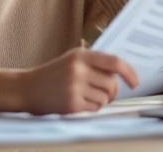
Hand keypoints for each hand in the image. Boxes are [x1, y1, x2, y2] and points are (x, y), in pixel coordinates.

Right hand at [0, 47, 138, 114]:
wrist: (27, 88)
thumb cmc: (52, 74)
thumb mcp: (71, 59)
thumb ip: (94, 62)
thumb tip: (122, 72)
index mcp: (81, 55)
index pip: (114, 62)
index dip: (129, 73)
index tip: (135, 83)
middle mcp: (78, 69)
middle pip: (112, 83)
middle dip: (113, 91)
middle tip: (106, 94)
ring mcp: (74, 87)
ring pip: (105, 98)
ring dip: (101, 101)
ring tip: (87, 97)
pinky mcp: (71, 103)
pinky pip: (95, 108)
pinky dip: (92, 108)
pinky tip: (80, 103)